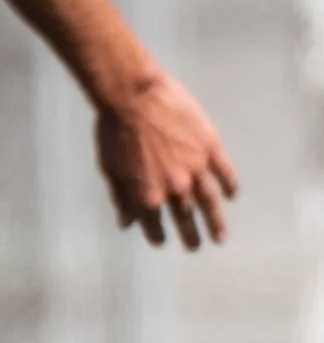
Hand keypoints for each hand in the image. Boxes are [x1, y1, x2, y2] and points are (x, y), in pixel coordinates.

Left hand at [95, 69, 238, 249]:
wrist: (133, 95)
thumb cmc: (112, 130)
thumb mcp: (109, 167)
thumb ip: (120, 197)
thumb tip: (126, 223)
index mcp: (145, 193)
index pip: (153, 223)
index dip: (156, 235)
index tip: (160, 242)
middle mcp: (173, 186)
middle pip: (185, 217)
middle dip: (190, 235)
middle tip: (195, 247)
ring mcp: (195, 167)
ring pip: (209, 201)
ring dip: (215, 221)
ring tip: (220, 237)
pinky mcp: (209, 146)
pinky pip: (224, 171)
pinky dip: (229, 185)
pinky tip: (232, 196)